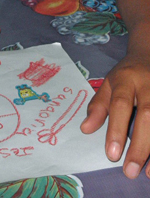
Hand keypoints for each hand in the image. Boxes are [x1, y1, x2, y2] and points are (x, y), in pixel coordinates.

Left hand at [80, 53, 149, 178]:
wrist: (149, 54)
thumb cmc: (126, 74)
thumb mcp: (108, 84)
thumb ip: (98, 106)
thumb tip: (85, 129)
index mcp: (126, 78)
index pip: (120, 104)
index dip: (116, 129)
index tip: (111, 154)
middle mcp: (148, 84)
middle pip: (147, 114)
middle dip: (140, 145)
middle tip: (129, 170)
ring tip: (149, 174)